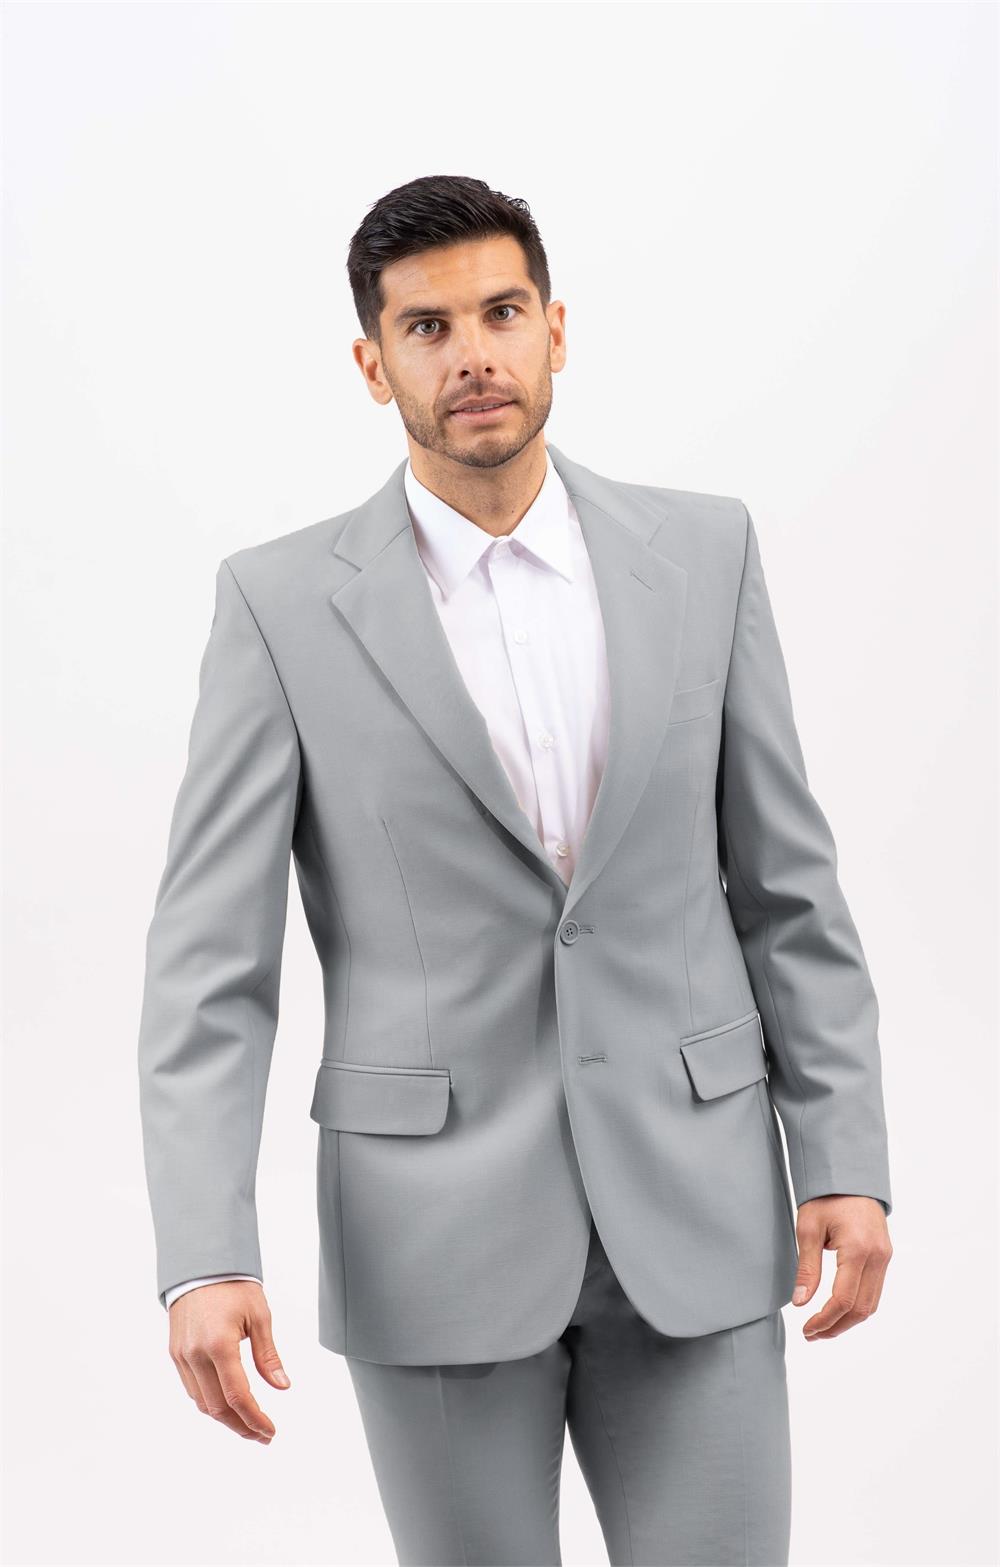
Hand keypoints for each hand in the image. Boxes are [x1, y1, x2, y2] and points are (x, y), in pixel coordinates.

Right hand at [168, 1280, 290, 1440]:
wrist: (199, 1263)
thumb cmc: (233, 1285)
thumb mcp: (259, 1315)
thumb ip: (268, 1355)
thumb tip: (282, 1386)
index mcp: (219, 1344)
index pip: (238, 1396)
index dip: (255, 1419)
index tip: (270, 1431)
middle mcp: (196, 1354)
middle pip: (217, 1408)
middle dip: (241, 1427)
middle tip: (262, 1435)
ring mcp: (181, 1355)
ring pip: (201, 1402)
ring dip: (225, 1418)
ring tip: (248, 1423)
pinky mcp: (175, 1353)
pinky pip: (191, 1388)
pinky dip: (210, 1402)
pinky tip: (227, 1403)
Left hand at [791, 1194, 891, 1339]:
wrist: (850, 1174)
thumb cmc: (825, 1197)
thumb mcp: (808, 1228)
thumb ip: (807, 1268)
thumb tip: (800, 1302)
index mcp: (858, 1249)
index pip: (843, 1299)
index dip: (824, 1320)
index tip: (806, 1329)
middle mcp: (877, 1257)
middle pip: (861, 1309)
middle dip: (836, 1327)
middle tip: (812, 1335)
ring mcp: (884, 1257)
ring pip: (871, 1304)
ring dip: (848, 1321)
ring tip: (822, 1328)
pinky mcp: (884, 1256)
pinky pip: (874, 1291)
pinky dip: (857, 1307)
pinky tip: (838, 1311)